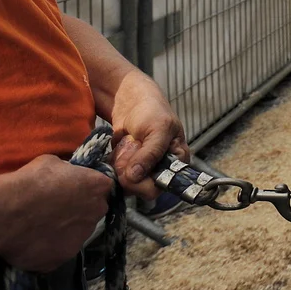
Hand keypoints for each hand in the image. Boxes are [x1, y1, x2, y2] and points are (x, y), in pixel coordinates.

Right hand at [0, 155, 112, 271]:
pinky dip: (49, 248)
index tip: (72, 190)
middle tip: (56, 210)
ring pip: (77, 233)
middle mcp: (98, 212)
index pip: (102, 187)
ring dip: (65, 231)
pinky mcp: (65, 257)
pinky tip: (35, 242)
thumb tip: (67, 176)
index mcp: (99, 186)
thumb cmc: (32, 181)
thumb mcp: (54, 163)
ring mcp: (83, 237)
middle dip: (79, 210)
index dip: (86, 189)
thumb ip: (68, 172)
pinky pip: (59, 251)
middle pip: (93, 211)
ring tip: (42, 227)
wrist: (11, 212)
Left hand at [109, 73, 188, 199]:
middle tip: (128, 152)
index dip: (147, 182)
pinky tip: (119, 150)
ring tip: (126, 146)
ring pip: (128, 184)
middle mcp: (161, 169)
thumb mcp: (158, 129)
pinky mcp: (126, 168)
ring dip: (121, 167)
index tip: (135, 169)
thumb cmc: (152, 111)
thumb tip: (135, 177)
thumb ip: (150, 153)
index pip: (163, 186)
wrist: (130, 101)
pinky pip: (117, 176)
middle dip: (131, 173)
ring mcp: (142, 170)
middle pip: (143, 189)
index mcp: (177, 162)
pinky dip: (113, 165)